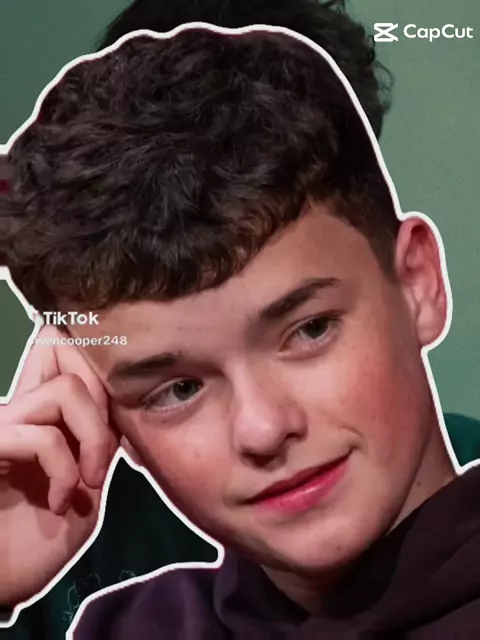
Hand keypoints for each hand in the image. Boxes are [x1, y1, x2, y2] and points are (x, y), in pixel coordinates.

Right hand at [0, 325, 117, 605]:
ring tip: (88, 480)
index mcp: (42, 410)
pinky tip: (58, 502)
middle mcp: (18, 405)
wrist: (0, 582)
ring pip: (66, 389)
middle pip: (66, 345)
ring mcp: (2, 424)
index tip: (118, 430)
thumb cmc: (40, 538)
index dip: (104, 373)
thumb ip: (100, 440)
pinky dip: (64, 471)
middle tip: (107, 450)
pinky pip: (42, 436)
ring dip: (93, 437)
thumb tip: (124, 405)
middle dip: (105, 397)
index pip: (69, 347)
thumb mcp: (87, 482)